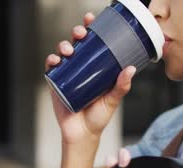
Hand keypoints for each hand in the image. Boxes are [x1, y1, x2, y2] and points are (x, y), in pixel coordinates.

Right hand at [46, 12, 136, 145]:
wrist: (83, 134)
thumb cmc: (98, 117)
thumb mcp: (113, 100)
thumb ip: (121, 86)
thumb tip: (131, 69)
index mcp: (96, 67)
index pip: (94, 43)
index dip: (92, 28)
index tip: (93, 19)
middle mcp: (81, 68)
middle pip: (77, 43)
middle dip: (77, 33)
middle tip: (81, 33)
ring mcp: (68, 74)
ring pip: (63, 52)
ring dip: (63, 45)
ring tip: (69, 49)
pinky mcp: (56, 83)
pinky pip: (51, 68)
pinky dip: (51, 61)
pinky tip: (55, 60)